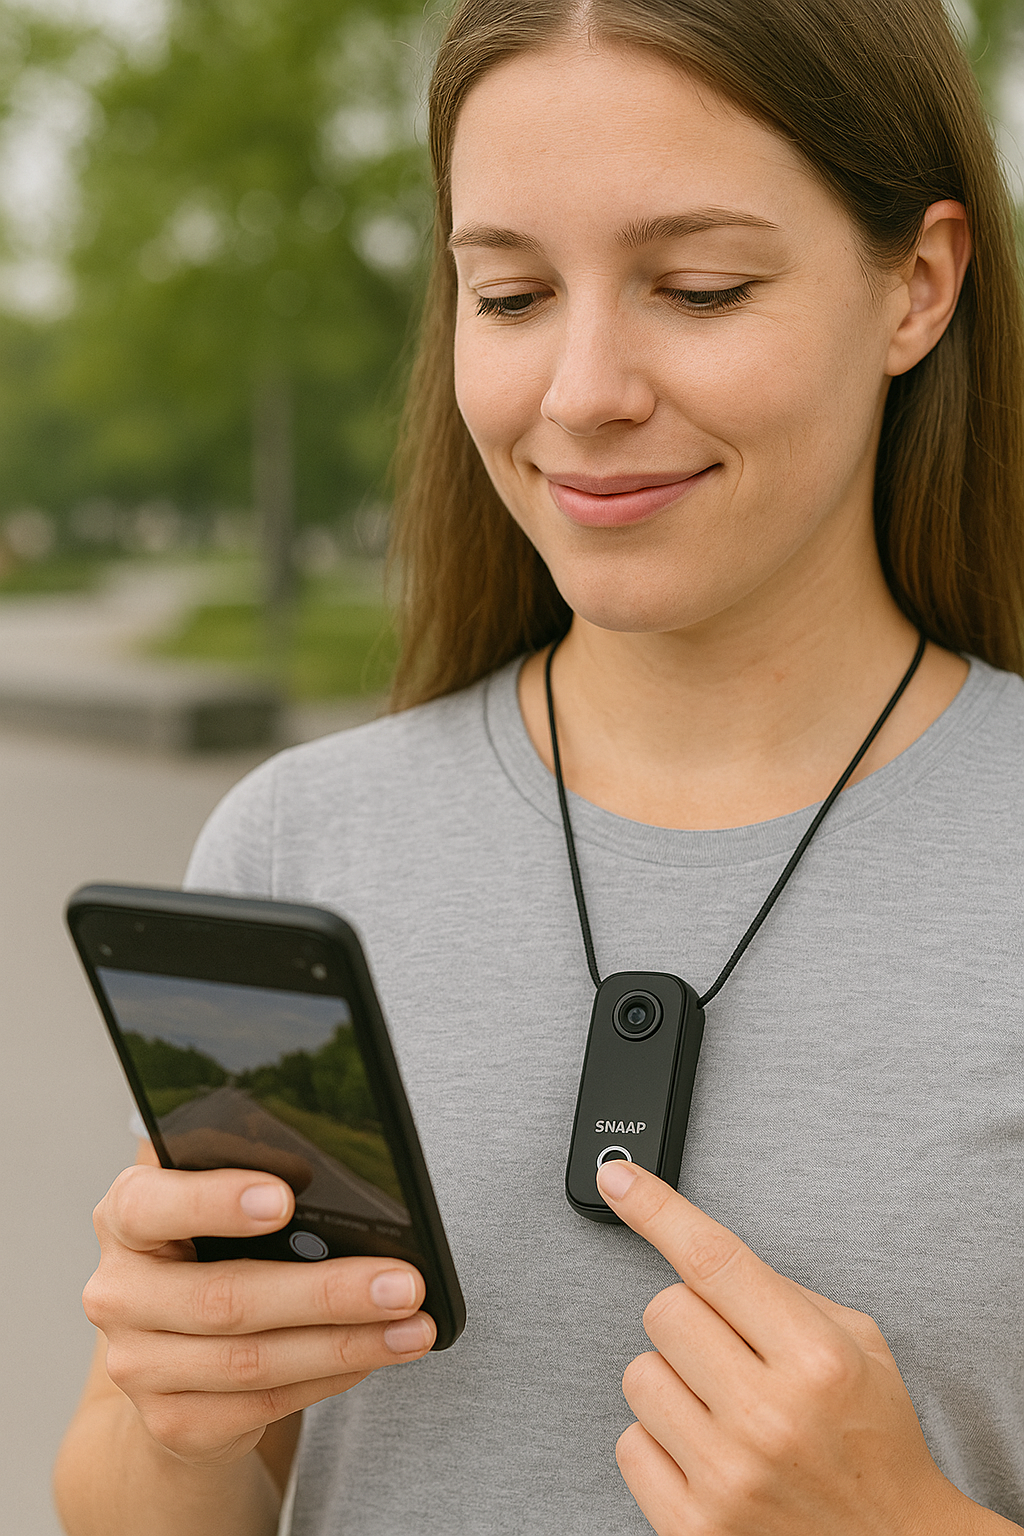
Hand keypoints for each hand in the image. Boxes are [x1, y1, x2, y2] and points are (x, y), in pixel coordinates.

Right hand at [84, 1160, 434, 1467]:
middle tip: (403, 1282)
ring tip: (412, 1326)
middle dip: (328, 1291)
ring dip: (346, 1343)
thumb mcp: (220, 1202)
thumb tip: (345, 1182)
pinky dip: (329, 1378)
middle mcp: (118, 1293)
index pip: (151, 1206)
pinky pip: (263, 1403)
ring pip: (253, 1360)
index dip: (215, 1201)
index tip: (285, 1199)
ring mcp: (138, 1365)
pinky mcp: (172, 1421)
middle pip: (226, 1298)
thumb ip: (258, 1179)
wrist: (174, 1349)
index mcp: (126, 1217)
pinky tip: (372, 1355)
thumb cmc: (215, 1247)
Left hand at [596, 1159, 996, 1535]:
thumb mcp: (859, 1347)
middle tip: (732, 1354)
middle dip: (692, 1321)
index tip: (616, 1177)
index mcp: (815, 1359)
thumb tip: (696, 1251)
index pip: (713, 1259)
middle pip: (664, 1310)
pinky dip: (660, 1442)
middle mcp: (767, 1416)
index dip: (655, 1209)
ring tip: (724, 1410)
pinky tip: (706, 1453)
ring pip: (639, 1374)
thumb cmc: (874, 1445)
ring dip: (674, 1383)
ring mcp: (727, 1476)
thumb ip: (783, 1294)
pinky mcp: (694, 1528)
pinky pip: (630, 1444)